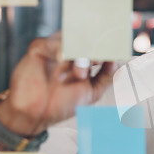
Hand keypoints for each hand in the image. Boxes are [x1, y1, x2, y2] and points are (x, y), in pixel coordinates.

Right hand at [0, 33, 116, 135]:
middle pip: (88, 37)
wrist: (34, 115)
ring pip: (72, 38)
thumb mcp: (91, 92)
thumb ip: (106, 77)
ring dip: (79, 52)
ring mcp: (55, 47)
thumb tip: (118, 61)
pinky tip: (62, 61)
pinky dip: (61, 50)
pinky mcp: (38, 48)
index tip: (119, 48)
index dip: (109, 44)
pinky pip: (53, 42)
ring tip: (80, 70)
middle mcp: (70, 49)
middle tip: (100, 58)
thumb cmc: (61, 104)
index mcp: (84, 57)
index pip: (99, 44)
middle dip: (96, 46)